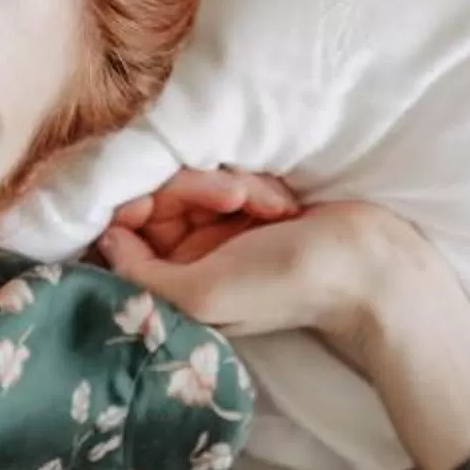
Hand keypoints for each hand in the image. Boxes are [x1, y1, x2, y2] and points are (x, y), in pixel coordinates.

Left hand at [90, 165, 409, 350]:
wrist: (365, 263)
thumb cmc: (285, 283)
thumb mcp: (200, 294)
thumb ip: (139, 274)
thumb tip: (105, 239)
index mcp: (172, 284)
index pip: (122, 232)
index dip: (134, 206)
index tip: (155, 199)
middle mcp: (190, 257)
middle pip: (156, 199)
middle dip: (194, 190)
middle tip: (233, 200)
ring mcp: (221, 230)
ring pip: (193, 181)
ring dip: (232, 186)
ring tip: (269, 207)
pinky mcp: (249, 205)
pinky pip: (229, 175)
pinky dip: (255, 187)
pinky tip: (282, 204)